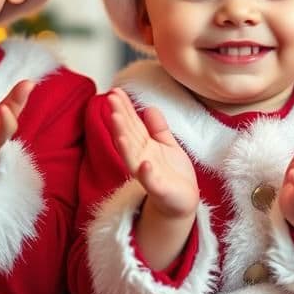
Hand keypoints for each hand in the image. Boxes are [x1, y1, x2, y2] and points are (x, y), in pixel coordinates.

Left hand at [0, 79, 33, 206]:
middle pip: (10, 125)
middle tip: (22, 91)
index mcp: (0, 127)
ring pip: (0, 137)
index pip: (12, 110)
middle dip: (15, 108)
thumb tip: (28, 82)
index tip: (29, 82)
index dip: (20, 96)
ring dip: (5, 124)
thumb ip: (8, 103)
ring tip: (3, 109)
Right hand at [107, 88, 197, 217]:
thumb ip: (157, 128)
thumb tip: (149, 107)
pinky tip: (144, 164)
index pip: (131, 124)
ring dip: (124, 141)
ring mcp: (148, 174)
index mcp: (144, 146)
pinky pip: (151, 181)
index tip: (115, 92)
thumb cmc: (173, 174)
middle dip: (119, 118)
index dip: (124, 108)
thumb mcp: (167, 145)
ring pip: (132, 156)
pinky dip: (147, 173)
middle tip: (111, 100)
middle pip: (128, 135)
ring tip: (117, 124)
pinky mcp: (158, 190)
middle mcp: (141, 158)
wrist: (182, 201)